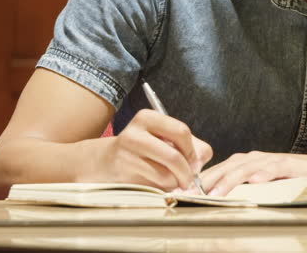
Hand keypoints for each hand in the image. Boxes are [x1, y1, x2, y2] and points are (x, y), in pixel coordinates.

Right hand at [94, 109, 212, 190]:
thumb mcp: (165, 139)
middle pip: (175, 156)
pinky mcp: (124, 174)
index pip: (181, 131)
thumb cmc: (144, 150)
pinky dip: (162, 190)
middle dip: (187, 172)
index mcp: (147, 118)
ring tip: (170, 180)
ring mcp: (127, 155)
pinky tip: (157, 184)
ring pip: (166, 175)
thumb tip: (199, 162)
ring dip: (174, 183)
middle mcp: (134, 133)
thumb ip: (191, 146)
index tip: (193, 161)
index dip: (192, 151)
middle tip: (188, 179)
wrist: (106, 161)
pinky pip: (154, 187)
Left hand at [198, 151, 306, 195]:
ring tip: (219, 192)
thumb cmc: (281, 175)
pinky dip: (264, 174)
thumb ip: (236, 185)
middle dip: (210, 181)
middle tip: (196, 194)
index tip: (187, 192)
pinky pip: (274, 168)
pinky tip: (256, 181)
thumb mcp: (255, 180)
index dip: (202, 181)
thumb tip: (212, 196)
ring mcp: (269, 160)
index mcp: (242, 162)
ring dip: (231, 180)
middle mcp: (253, 158)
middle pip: (228, 168)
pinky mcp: (287, 164)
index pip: (218, 169)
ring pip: (246, 168)